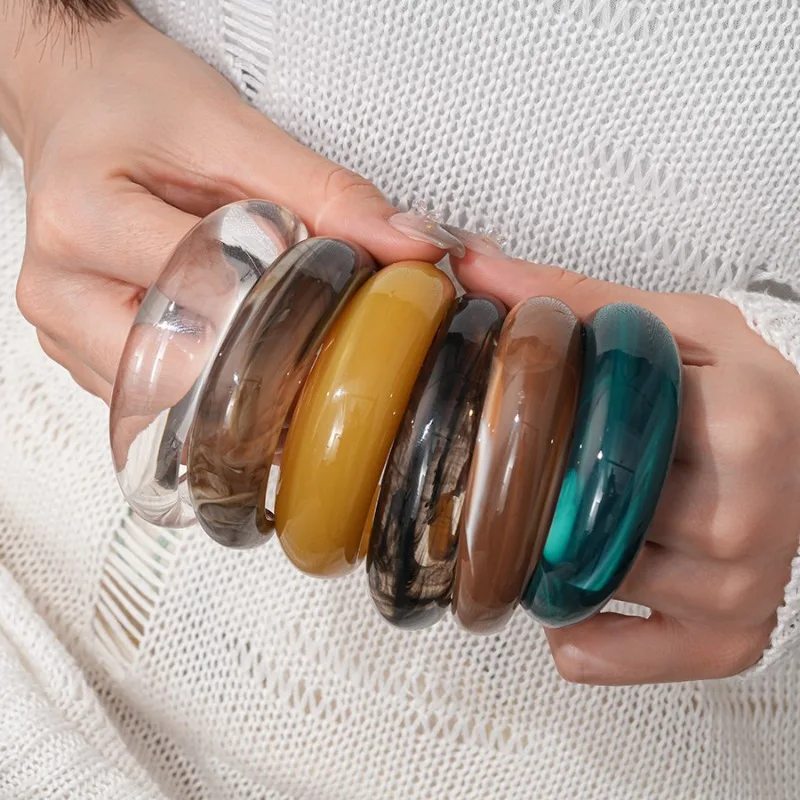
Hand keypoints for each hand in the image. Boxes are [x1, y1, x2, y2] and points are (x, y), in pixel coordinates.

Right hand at [6, 7, 441, 402]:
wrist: (80, 104)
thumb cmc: (137, 106)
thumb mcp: (236, 130)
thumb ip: (326, 193)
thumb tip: (410, 246)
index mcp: (85, 217)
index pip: (206, 289)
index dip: (281, 297)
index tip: (329, 293)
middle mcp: (58, 286)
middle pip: (185, 362)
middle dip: (257, 356)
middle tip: (306, 332)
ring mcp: (61, 329)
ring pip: (168, 396)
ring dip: (228, 374)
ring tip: (257, 330)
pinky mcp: (78, 351)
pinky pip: (152, 394)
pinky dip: (199, 377)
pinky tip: (221, 342)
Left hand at [453, 248, 799, 683]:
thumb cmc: (747, 387)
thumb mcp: (671, 324)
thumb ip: (569, 299)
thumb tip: (474, 266)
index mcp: (734, 422)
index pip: (596, 444)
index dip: (527, 442)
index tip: (494, 438)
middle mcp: (745, 513)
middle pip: (587, 527)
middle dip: (534, 507)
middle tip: (510, 486)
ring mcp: (744, 585)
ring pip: (595, 591)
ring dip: (552, 566)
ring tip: (550, 530)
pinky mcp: (735, 636)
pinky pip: (633, 660)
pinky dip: (587, 643)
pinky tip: (572, 609)